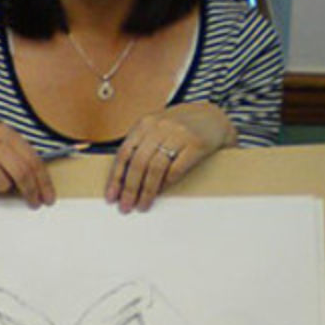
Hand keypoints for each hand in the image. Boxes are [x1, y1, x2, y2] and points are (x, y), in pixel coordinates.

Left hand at [105, 102, 235, 212]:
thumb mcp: (156, 128)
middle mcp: (159, 126)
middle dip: (130, 188)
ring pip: (156, 167)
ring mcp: (178, 134)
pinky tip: (161, 192)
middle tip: (126, 206)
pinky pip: (177, 168)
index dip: (116, 177)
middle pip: (138, 162)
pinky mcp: (196, 143)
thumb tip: (121, 178)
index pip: (124, 153)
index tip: (111, 196)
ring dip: (147, 190)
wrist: (213, 117)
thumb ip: (140, 145)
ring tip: (143, 205)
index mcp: (145, 123)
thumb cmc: (180, 127)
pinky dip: (167, 183)